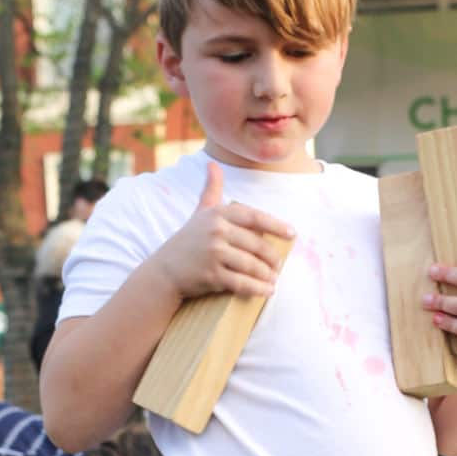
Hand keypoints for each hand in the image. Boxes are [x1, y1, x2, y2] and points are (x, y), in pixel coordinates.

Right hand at [156, 160, 293, 300]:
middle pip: (256, 244)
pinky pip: (242, 283)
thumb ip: (211, 189)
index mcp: (218, 214)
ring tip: (273, 279)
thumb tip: (212, 164)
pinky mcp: (211, 275)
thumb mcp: (200, 212)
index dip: (276, 225)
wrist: (164, 271)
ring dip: (267, 275)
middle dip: (272, 257)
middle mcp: (216, 231)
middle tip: (278, 265)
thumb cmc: (188, 240)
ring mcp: (214, 253)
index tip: (292, 234)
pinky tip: (268, 291)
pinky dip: (258, 289)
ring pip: (251, 265)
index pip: (254, 217)